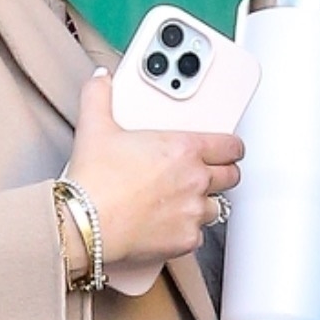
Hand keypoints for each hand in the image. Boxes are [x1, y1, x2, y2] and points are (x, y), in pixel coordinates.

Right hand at [66, 73, 240, 269]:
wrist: (87, 223)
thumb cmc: (96, 181)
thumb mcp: (95, 128)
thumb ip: (100, 97)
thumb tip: (101, 80)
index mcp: (183, 149)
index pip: (230, 145)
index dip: (232, 147)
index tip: (229, 149)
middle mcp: (195, 180)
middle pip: (231, 176)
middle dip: (223, 173)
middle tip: (207, 173)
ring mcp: (193, 211)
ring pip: (216, 207)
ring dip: (203, 203)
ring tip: (181, 201)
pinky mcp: (186, 240)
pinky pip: (198, 235)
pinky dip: (186, 230)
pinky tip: (168, 224)